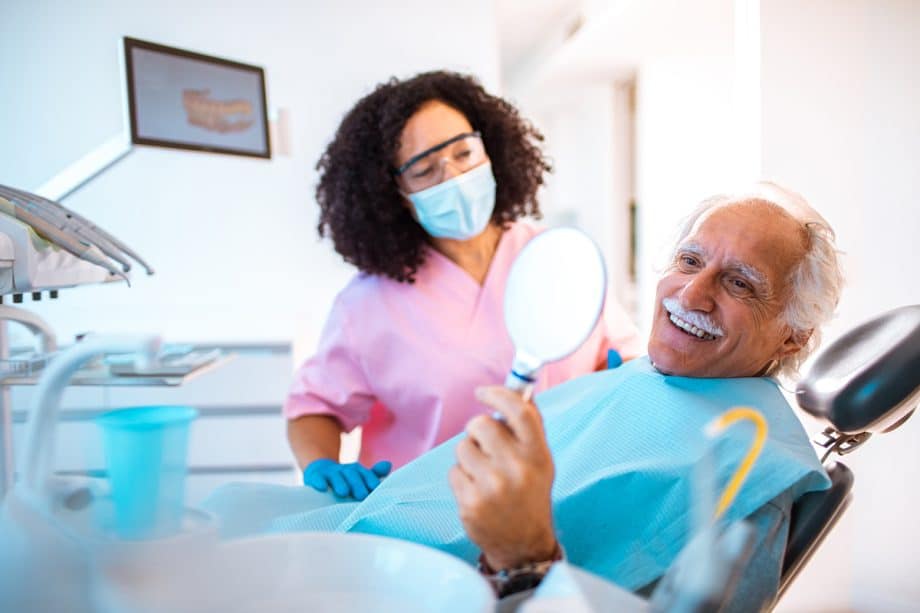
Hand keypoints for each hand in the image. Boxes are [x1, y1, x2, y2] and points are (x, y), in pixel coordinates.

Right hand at [303, 458, 391, 500]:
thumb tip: (388, 464)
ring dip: (339, 483)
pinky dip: (319, 482)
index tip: (375, 488)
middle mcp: (344, 470)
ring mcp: (329, 473)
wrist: (320, 469)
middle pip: (352, 475)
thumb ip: (374, 474)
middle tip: (361, 496)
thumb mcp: (359, 476)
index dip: (370, 480)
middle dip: (357, 484)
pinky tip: (322, 488)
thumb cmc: (345, 479)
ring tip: (344, 492)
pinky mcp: (314, 476)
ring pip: (335, 477)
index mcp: (356, 471)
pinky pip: (316, 478)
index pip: (365, 474)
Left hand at [448, 386, 557, 569]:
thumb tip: (518, 389)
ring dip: (468, 455)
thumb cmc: (530, 494)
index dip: (498, 395)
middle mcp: (517, 469)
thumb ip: (530, 426)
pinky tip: (476, 491)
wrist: (523, 544)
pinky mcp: (471, 502)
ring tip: (483, 473)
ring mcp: (492, 487)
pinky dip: (461, 478)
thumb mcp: (541, 460)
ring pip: (462, 447)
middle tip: (484, 444)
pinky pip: (453, 471)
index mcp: (538, 454)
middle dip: (476, 429)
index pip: (519, 411)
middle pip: (480, 424)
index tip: (483, 393)